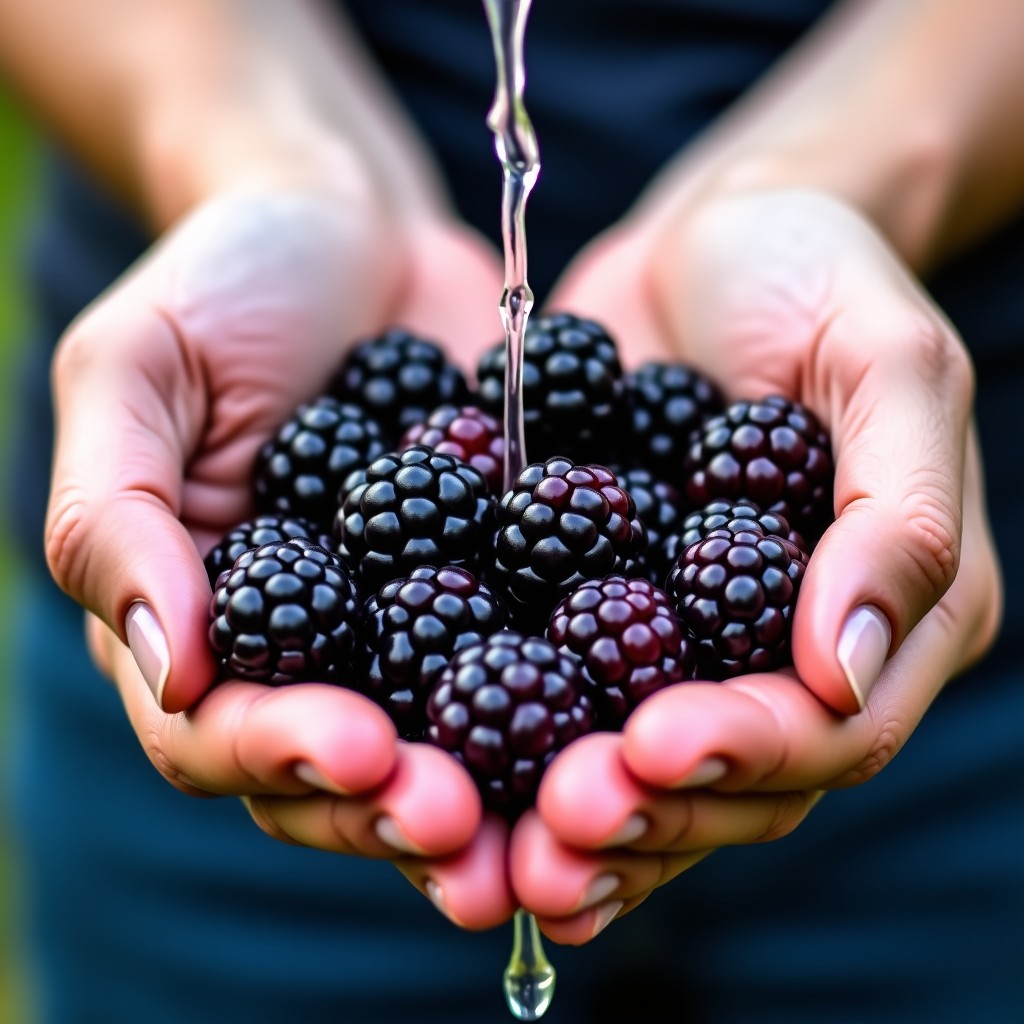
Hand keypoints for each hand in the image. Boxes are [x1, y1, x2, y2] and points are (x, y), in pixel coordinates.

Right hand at [47, 180, 516, 926]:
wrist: (357, 224)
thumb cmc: (228, 281)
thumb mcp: (138, 370)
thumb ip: (116, 517)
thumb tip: (167, 669)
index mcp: (207, 616)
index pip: (220, 729)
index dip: (281, 755)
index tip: (357, 752)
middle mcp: (315, 645)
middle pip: (345, 769)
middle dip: (402, 808)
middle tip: (470, 834)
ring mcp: (416, 622)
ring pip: (451, 739)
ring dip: (501, 792)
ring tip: (563, 815)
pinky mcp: (506, 581)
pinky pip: (540, 650)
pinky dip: (581, 695)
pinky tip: (631, 721)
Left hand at [507, 186, 1001, 942]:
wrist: (711, 238)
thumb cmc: (816, 274)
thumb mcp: (887, 362)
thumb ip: (899, 512)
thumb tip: (842, 667)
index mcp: (886, 612)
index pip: (828, 725)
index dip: (744, 750)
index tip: (651, 745)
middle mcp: (780, 651)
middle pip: (726, 776)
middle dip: (643, 809)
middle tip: (556, 826)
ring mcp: (683, 640)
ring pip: (637, 767)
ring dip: (569, 815)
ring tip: (493, 844)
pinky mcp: (592, 608)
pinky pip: (556, 694)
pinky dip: (508, 747)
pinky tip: (451, 779)